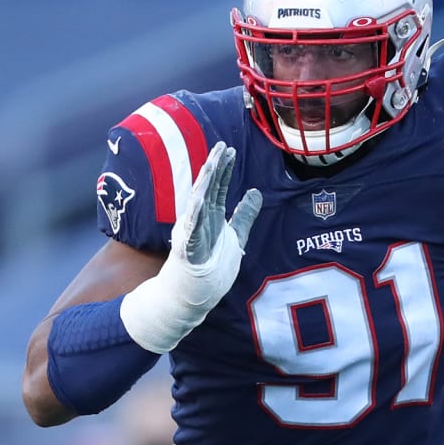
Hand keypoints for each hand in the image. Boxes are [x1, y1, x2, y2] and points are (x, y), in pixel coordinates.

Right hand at [121, 141, 261, 353]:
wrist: (190, 297)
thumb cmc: (210, 268)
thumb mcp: (235, 237)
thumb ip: (245, 214)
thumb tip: (256, 191)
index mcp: (211, 217)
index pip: (218, 188)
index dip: (224, 169)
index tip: (230, 150)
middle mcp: (199, 221)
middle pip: (208, 190)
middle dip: (215, 168)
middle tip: (223, 146)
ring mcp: (191, 235)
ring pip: (197, 204)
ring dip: (204, 184)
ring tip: (212, 165)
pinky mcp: (187, 251)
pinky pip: (191, 231)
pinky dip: (194, 214)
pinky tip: (199, 198)